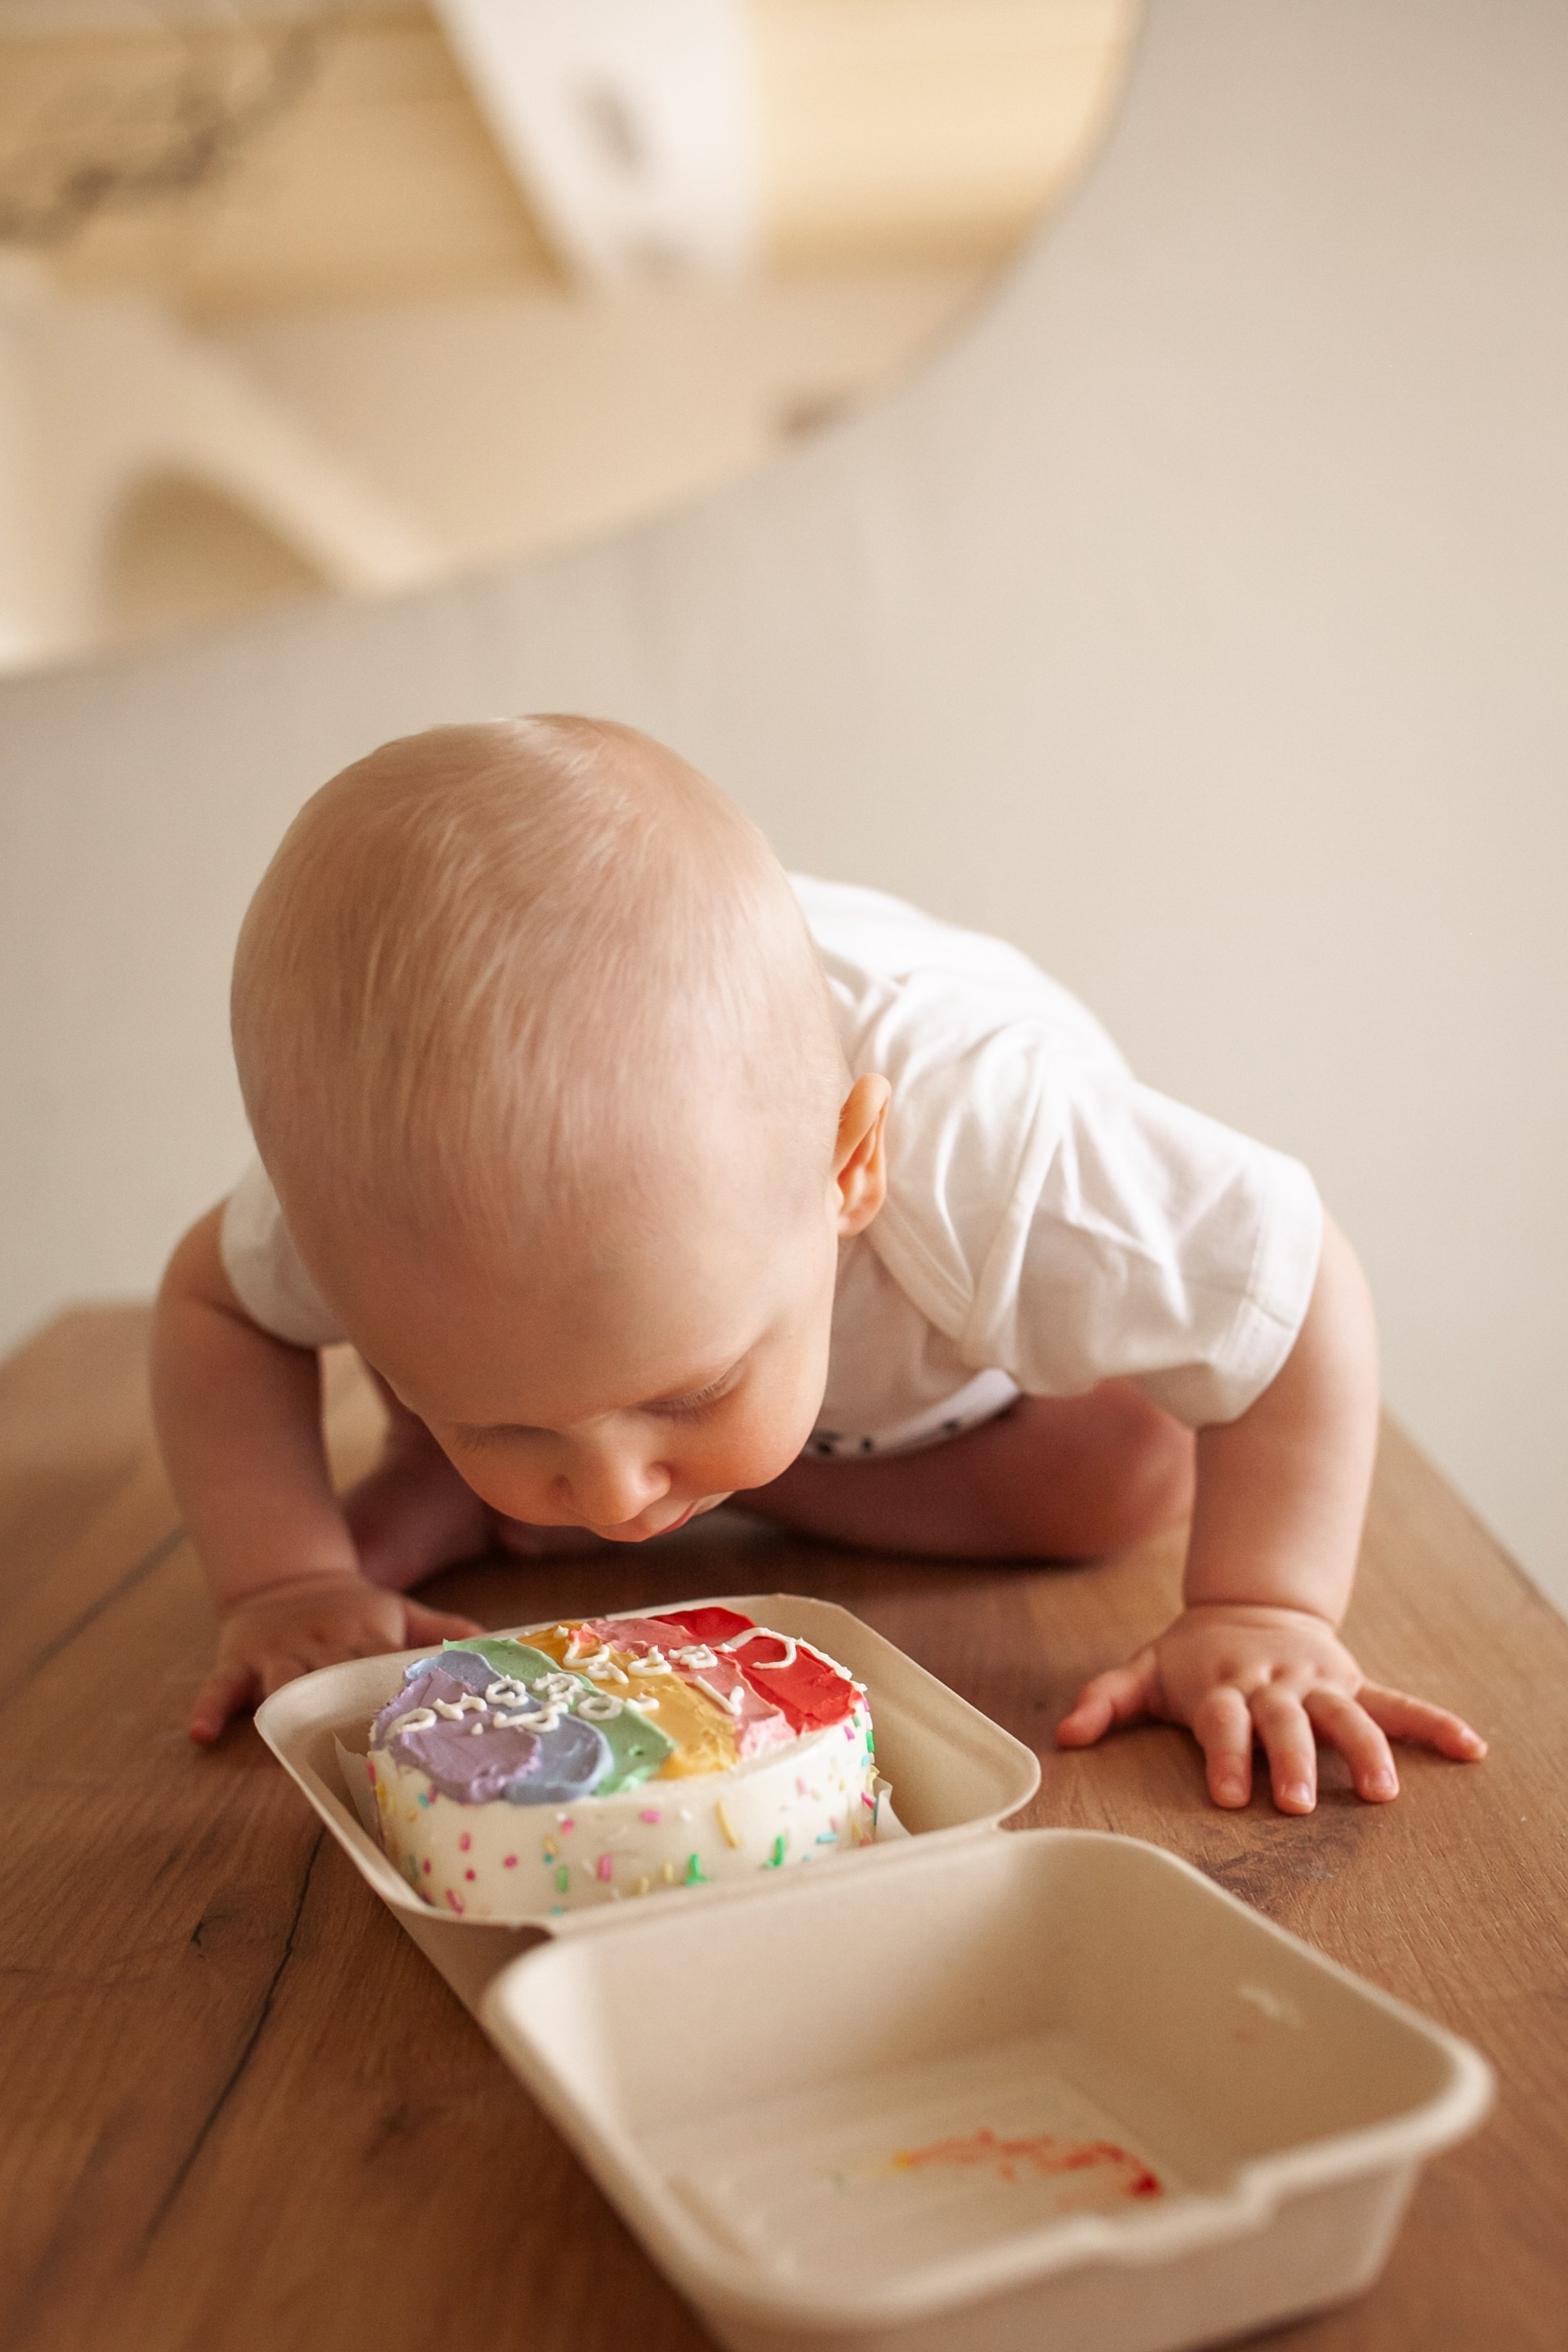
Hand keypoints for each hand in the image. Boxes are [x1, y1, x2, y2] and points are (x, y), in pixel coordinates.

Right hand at [190, 1572, 482, 1745]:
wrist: (290, 1576)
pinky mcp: (238, 1659)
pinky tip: (202, 1735)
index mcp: (365, 1636)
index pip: (385, 1665)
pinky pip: (219, 1686)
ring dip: (284, 1703)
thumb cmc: (354, 1609)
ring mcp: (277, 1654)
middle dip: (343, 1706)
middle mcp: (322, 1645)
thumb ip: (444, 1632)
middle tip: (358, 1748)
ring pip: (280, 1680)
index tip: (416, 1723)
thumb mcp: (402, 1611)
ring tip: (287, 1735)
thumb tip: (496, 1644)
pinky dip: (209, 1708)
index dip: (399, 1690)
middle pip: (334, 1676)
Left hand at [1055, 1602, 1485, 1811]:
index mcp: (1221, 1685)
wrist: (1250, 1605)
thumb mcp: (1144, 1669)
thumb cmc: (1192, 1656)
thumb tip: (1064, 1735)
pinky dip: (1433, 1724)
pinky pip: (1397, 1703)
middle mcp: (1272, 1684)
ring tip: (1383, 1793)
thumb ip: (1106, 1700)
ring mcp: (1316, 1683)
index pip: (1221, 1722)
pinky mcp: (1351, 1683)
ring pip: (1344, 1715)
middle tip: (1297, 1803)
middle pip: (1283, 1723)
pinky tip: (1468, 1748)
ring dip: (1364, 1750)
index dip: (1222, 1755)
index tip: (1225, 1794)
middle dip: (1292, 1761)